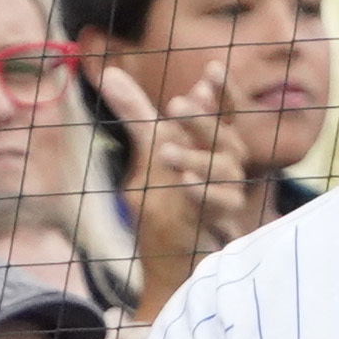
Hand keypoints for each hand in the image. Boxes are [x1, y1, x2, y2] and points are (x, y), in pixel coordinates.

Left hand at [98, 60, 269, 320]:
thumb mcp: (146, 155)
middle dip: (202, 121)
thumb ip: (135, 114)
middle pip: (226, 138)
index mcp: (215, 149)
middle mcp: (229, 171)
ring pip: (225, 171)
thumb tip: (108, 72)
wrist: (173, 269)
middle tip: (174, 105)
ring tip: (164, 150)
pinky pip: (221, 207)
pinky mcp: (224, 230)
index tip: (212, 69)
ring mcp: (230, 200)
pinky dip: (202, 192)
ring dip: (195, 158)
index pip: (225, 115)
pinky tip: (182, 183)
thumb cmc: (167, 209)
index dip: (223, 94)